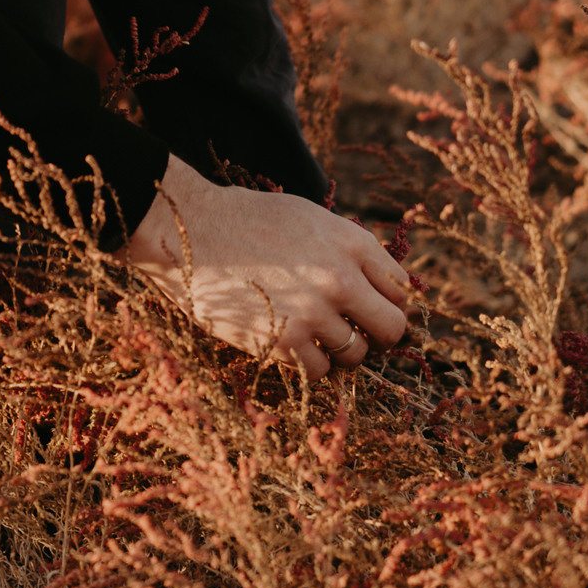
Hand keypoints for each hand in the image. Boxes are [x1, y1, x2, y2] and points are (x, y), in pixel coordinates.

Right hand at [125, 160, 412, 375]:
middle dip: (378, 332)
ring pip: (356, 354)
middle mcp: (339, 280)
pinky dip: (311, 361)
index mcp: (350, 242)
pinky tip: (291, 340)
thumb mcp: (309, 217)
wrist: (187, 231)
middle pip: (392, 328)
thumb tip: (379, 285)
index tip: (371, 305)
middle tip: (358, 330)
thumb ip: (348, 249)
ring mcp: (312, 314)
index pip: (400, 288)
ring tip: (315, 332)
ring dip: (340, 348)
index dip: (388, 300)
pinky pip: (320, 370)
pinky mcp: (281, 342)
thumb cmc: (246, 219)